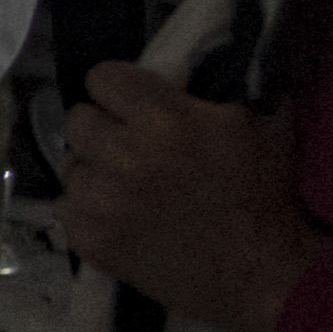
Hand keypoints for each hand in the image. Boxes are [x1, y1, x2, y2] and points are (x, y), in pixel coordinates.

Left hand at [48, 62, 315, 331]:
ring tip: (129, 187)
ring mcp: (101, 200)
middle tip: (129, 146)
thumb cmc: (265, 196)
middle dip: (103, 128)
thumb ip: (215, 88)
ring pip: (71, 166)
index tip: (131, 104)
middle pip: (78, 120)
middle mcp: (123, 154)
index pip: (102, 78)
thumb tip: (195, 58)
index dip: (118, 90)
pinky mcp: (88, 238)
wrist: (260, 274)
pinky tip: (121, 217)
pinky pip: (67, 207)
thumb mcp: (257, 123)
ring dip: (95, 172)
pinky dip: (89, 210)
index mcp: (164, 118)